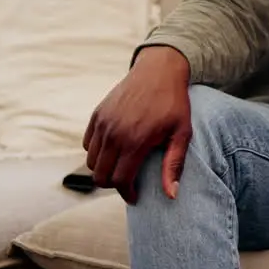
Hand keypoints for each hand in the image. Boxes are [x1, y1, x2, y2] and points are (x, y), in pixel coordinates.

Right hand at [83, 46, 192, 203]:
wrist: (159, 71)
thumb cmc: (174, 103)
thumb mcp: (182, 133)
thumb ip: (174, 165)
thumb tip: (172, 195)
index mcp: (135, 141)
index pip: (119, 180)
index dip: (127, 193)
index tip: (135, 197)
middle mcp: (114, 133)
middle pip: (100, 175)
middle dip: (113, 185)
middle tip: (128, 183)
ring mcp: (103, 123)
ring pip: (91, 162)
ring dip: (103, 169)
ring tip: (121, 167)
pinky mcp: (97, 115)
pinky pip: (86, 144)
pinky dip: (96, 153)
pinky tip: (114, 151)